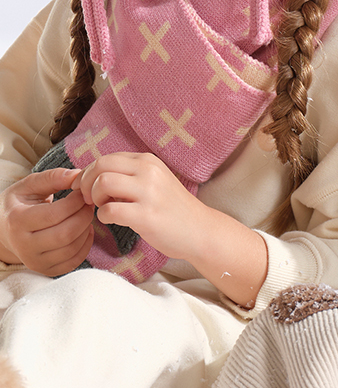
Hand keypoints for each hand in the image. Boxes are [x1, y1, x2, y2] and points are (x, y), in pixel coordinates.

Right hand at [0, 169, 94, 275]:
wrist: (4, 231)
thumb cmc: (20, 204)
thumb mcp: (30, 186)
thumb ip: (52, 177)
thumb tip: (77, 175)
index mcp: (17, 221)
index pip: (55, 214)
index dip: (76, 201)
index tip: (83, 192)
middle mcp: (24, 246)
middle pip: (66, 234)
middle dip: (84, 215)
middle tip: (88, 203)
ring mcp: (34, 261)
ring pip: (72, 248)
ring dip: (87, 229)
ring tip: (85, 214)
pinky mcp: (46, 270)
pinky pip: (74, 261)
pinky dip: (85, 244)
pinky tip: (84, 230)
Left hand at [73, 152, 206, 261]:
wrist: (201, 229)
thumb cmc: (171, 208)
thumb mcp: (154, 181)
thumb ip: (127, 174)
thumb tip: (87, 174)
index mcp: (149, 161)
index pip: (105, 158)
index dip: (88, 174)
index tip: (86, 189)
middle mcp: (150, 171)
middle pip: (100, 166)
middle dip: (86, 184)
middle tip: (89, 199)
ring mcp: (149, 193)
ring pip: (103, 183)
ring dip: (94, 198)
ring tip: (104, 207)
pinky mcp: (147, 215)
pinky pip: (109, 210)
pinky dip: (103, 217)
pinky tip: (114, 220)